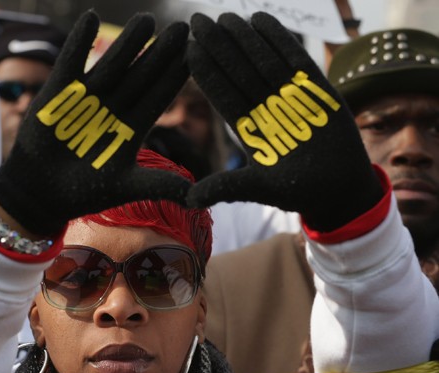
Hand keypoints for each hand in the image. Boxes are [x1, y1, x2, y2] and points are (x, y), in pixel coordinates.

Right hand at [0, 11, 189, 235]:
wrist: (42, 194)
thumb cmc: (85, 192)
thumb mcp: (126, 187)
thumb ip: (159, 185)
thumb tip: (198, 197)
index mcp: (133, 126)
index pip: (159, 96)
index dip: (176, 76)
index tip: (197, 55)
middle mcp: (114, 107)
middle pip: (141, 75)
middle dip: (161, 53)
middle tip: (183, 28)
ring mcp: (88, 97)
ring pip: (112, 64)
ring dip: (128, 42)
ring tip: (147, 20)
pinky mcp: (59, 92)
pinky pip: (70, 62)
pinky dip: (78, 43)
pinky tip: (90, 18)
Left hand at [186, 12, 382, 231]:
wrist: (337, 189)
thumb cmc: (297, 191)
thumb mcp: (258, 189)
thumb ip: (226, 187)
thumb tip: (188, 201)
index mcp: (248, 128)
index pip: (222, 94)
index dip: (207, 72)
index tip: (189, 49)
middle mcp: (265, 108)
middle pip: (238, 72)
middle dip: (218, 47)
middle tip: (196, 19)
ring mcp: (290, 97)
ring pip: (262, 60)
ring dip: (243, 38)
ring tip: (224, 15)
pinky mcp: (316, 90)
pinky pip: (295, 59)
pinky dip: (279, 39)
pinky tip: (261, 19)